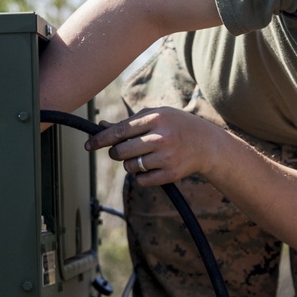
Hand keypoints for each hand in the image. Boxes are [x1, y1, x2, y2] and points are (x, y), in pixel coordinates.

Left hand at [87, 107, 220, 184]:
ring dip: (129, 164)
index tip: (89, 145)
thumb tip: (101, 126)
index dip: (100, 139)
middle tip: (122, 151)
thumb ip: (130, 122)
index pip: (119, 131)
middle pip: (121, 152)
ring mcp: (166, 157)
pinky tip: (151, 167)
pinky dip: (140, 176)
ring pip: (130, 167)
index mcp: (156, 119)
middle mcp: (161, 138)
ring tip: (143, 157)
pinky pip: (141, 180)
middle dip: (116, 153)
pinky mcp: (170, 174)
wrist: (207, 145)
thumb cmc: (177, 126)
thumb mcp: (157, 116)